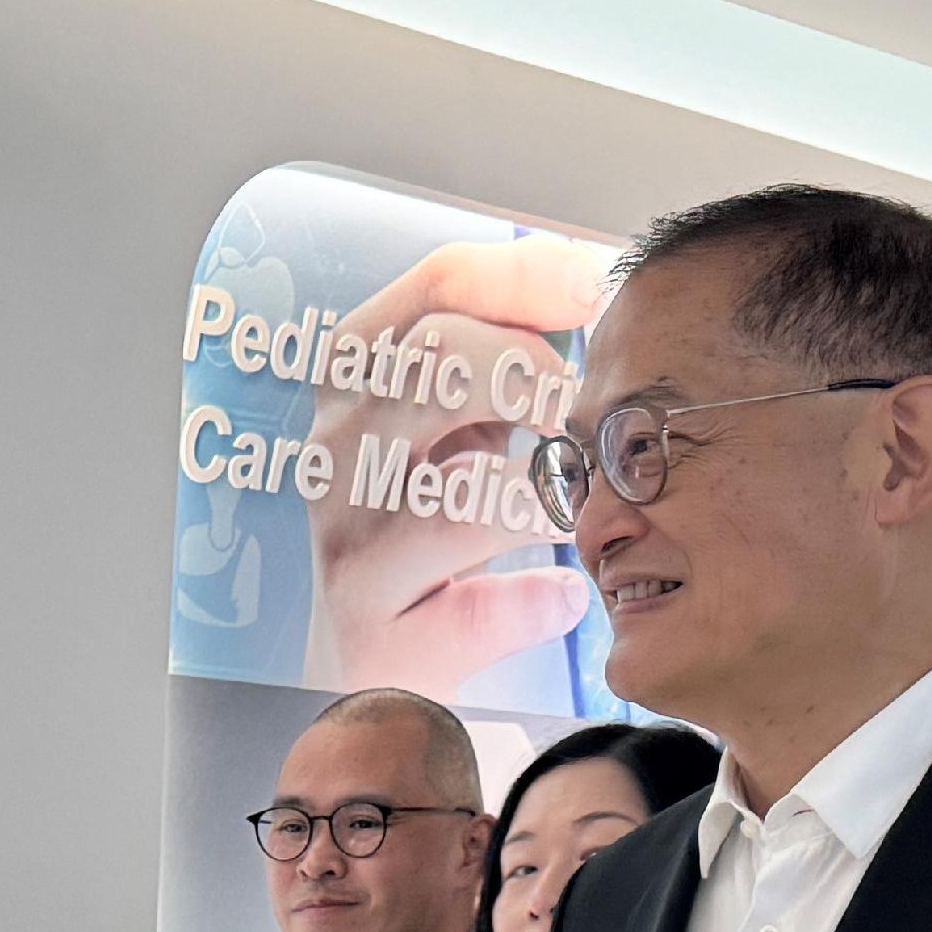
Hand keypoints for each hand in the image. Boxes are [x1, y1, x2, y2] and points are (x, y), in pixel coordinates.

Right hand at [300, 234, 611, 698]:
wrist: (367, 653)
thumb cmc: (428, 515)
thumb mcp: (452, 412)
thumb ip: (505, 342)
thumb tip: (590, 278)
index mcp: (352, 379)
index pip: (438, 287)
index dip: (532, 280)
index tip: (595, 299)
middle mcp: (336, 455)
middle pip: (440, 365)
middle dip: (538, 378)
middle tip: (581, 417)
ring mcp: (350, 549)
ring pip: (463, 496)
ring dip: (549, 496)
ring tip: (580, 507)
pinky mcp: (374, 638)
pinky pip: (474, 612)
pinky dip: (534, 603)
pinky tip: (558, 595)